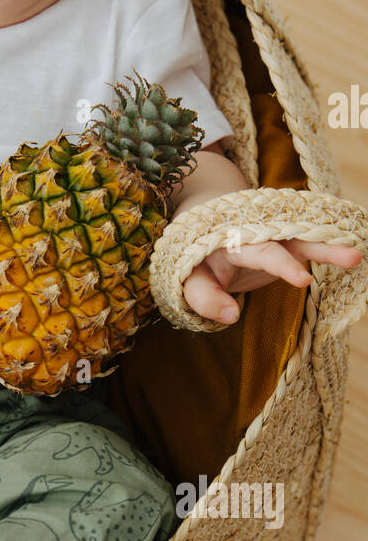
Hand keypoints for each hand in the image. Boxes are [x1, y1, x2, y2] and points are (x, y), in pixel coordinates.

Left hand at [182, 238, 362, 324]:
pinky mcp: (286, 241)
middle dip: (321, 247)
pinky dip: (329, 243)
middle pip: (290, 237)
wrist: (203, 224)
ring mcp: (273, 235)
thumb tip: (231, 316)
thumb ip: (203, 297)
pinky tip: (353, 250)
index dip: (282, 264)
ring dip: (330, 245)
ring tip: (357, 256)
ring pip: (304, 237)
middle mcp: (257, 231)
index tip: (304, 280)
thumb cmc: (195, 260)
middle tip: (353, 257)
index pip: (259, 252)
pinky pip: (310, 240)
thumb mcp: (188, 280)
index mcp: (230, 238)